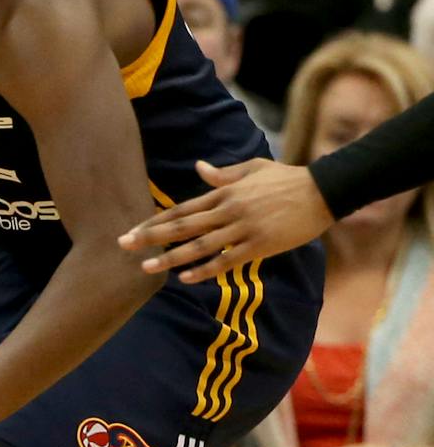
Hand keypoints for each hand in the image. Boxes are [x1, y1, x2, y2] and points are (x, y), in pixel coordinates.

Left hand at [118, 159, 332, 282]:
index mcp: (224, 193)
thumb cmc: (286, 178)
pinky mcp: (259, 245)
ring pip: (199, 246)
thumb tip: (199, 168)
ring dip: (170, 258)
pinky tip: (186, 278)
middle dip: (150, 238)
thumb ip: (223, 174)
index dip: (155, 221)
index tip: (133, 230)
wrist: (322, 191)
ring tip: (146, 269)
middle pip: (182, 226)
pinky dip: (205, 270)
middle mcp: (228, 210)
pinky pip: (226, 261)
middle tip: (124, 246)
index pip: (181, 209)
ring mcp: (242, 229)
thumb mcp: (252, 169)